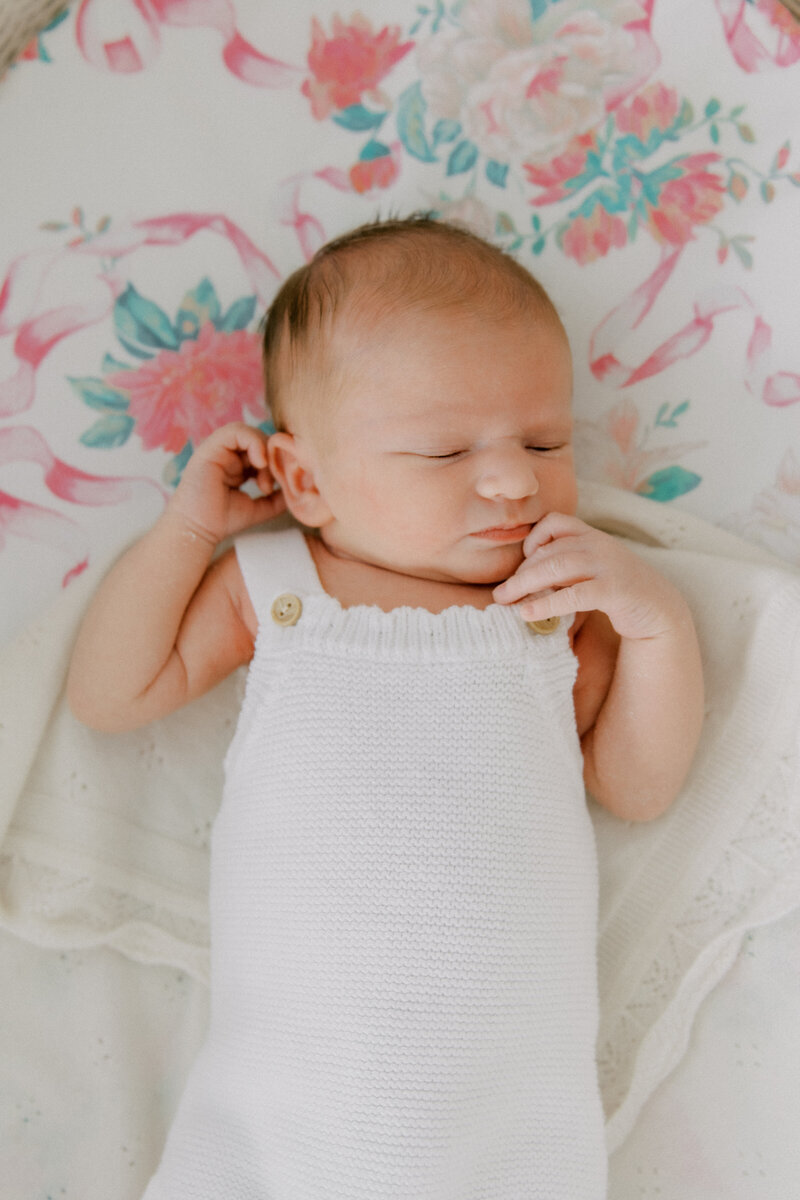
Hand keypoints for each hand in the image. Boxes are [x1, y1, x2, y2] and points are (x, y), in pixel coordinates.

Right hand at [165, 422, 286, 544]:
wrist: (199, 529)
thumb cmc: (224, 520)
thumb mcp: (260, 508)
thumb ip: (278, 499)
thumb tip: (297, 490)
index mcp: (238, 466)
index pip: (264, 450)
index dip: (277, 460)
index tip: (282, 483)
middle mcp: (228, 454)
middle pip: (260, 440)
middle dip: (272, 457)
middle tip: (272, 484)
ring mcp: (218, 449)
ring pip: (249, 433)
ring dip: (264, 451)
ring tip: (264, 475)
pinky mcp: (210, 448)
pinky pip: (236, 431)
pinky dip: (253, 442)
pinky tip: (259, 463)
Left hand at [492, 512, 687, 640]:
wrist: (658, 608)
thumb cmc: (615, 589)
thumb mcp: (590, 569)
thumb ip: (565, 565)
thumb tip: (523, 578)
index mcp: (592, 536)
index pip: (555, 522)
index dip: (534, 538)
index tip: (523, 562)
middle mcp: (599, 545)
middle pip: (549, 551)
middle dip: (520, 573)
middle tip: (500, 593)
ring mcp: (608, 566)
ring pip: (557, 568)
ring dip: (526, 584)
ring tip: (506, 600)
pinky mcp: (614, 591)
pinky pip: (574, 595)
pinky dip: (547, 603)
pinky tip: (528, 613)